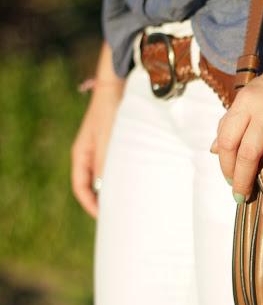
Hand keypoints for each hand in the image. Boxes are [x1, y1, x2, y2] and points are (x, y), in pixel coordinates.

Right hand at [71, 82, 122, 217]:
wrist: (118, 86)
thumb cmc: (110, 112)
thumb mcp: (108, 141)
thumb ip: (106, 166)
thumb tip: (107, 192)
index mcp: (81, 155)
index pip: (81, 188)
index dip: (91, 205)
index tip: (104, 218)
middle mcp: (91, 155)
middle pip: (94, 186)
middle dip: (105, 202)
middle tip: (121, 216)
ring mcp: (104, 150)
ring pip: (108, 177)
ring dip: (118, 190)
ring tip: (132, 203)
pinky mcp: (118, 146)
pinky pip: (120, 167)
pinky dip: (126, 177)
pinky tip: (139, 184)